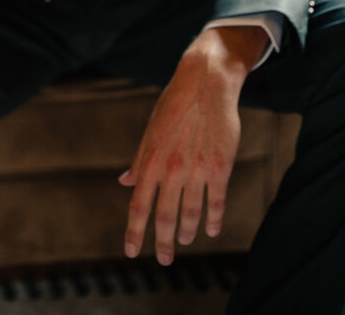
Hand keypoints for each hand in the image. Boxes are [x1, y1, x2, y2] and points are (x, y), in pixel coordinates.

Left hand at [120, 26, 267, 264]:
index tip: (131, 252)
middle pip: (164, 216)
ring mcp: (197, 170)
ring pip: (190, 214)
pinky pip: (217, 202)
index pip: (138, 205)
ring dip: (186, 232)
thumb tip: (125, 182)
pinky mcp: (220, 167)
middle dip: (162, 242)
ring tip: (183, 240)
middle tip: (163, 260)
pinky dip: (214, 220)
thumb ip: (140, 160)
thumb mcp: (151, 131)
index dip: (134, 231)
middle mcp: (172, 169)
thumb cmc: (175, 105)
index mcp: (151, 160)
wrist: (206, 83)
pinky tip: (212, 230)